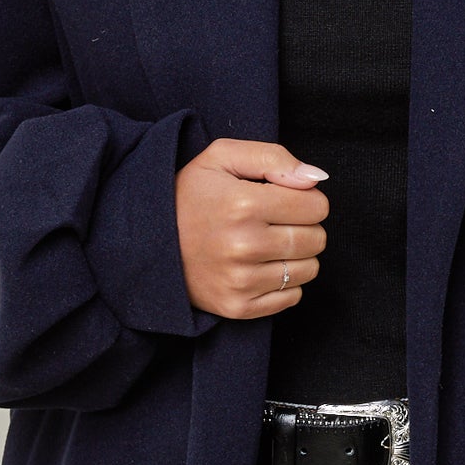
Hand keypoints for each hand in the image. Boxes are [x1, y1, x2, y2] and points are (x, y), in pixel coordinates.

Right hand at [175, 139, 329, 317]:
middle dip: (304, 226)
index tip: (283, 198)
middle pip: (316, 239)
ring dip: (296, 255)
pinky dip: (284, 282)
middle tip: (274, 221)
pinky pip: (292, 297)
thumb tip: (316, 178)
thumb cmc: (189, 195)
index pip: (316, 206)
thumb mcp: (221, 157)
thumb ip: (273, 157)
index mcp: (242, 204)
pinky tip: (260, 267)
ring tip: (266, 243)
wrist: (148, 241)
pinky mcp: (238, 306)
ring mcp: (240, 281)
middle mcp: (243, 246)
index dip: (306, 198)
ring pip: (309, 269)